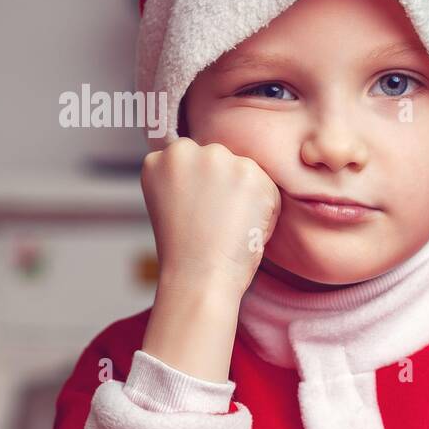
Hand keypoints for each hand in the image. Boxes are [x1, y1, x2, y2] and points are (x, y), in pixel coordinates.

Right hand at [141, 137, 281, 301]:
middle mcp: (184, 151)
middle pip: (223, 161)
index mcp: (159, 160)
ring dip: (248, 198)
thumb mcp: (171, 203)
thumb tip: (213, 167)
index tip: (200, 215)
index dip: (205, 191)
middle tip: (217, 224)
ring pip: (247, 173)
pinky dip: (267, 211)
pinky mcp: (248, 171)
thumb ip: (185, 178)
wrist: (199, 277)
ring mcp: (216, 158)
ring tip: (230, 228)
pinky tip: (245, 229)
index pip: (196, 161)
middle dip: (227, 189)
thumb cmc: (188, 252)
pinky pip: (269, 188)